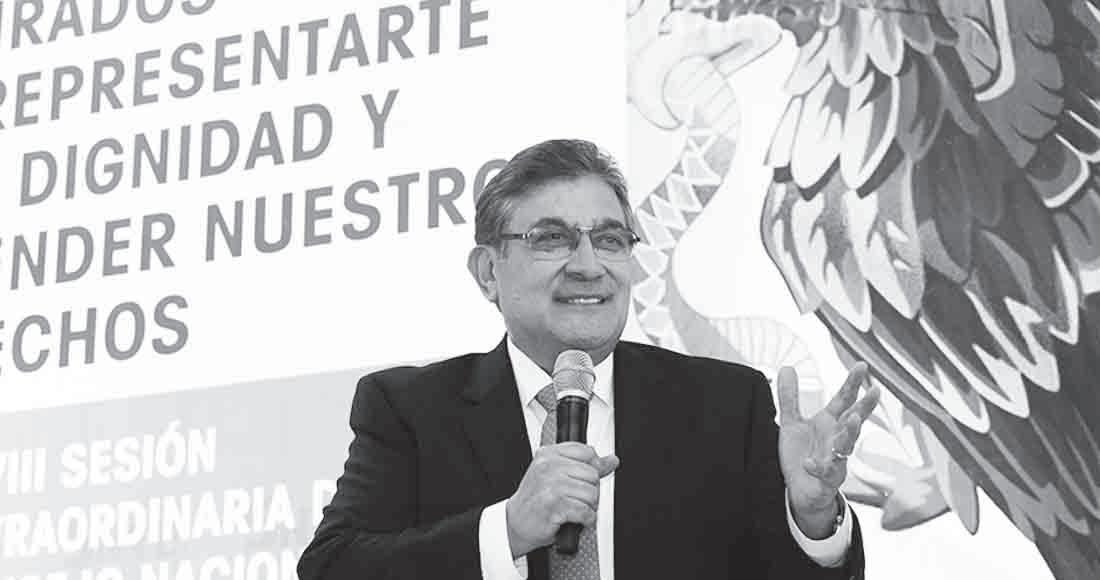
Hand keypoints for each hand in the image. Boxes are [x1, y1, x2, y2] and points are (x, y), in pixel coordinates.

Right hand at [504, 443, 618, 557]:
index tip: (584, 479)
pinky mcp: (554, 506)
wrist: (515, 522)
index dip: (592, 468)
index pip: (587, 452)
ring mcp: (551, 485)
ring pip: (591, 494)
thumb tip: (611, 460)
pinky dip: (585, 520)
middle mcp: (548, 466)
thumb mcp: (555, 474)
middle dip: (589, 491)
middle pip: (592, 474)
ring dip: (588, 507)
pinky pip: (586, 512)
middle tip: (575, 498)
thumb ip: (585, 465)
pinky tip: (575, 519)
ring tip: (574, 509)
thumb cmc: (535, 499)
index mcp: (548, 454)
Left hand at [776, 362, 879, 537]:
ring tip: (852, 420)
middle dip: (864, 406)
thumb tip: (787, 367)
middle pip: (853, 420)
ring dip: (850, 433)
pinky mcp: (826, 479)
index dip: (852, 384)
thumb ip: (790, 397)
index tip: (862, 366)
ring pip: (846, 446)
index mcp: (830, 423)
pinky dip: (818, 467)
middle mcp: (837, 439)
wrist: (800, 491)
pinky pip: (824, 472)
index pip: (844, 400)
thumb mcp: (791, 423)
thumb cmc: (801, 455)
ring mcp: (835, 459)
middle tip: (875, 391)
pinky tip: (810, 462)